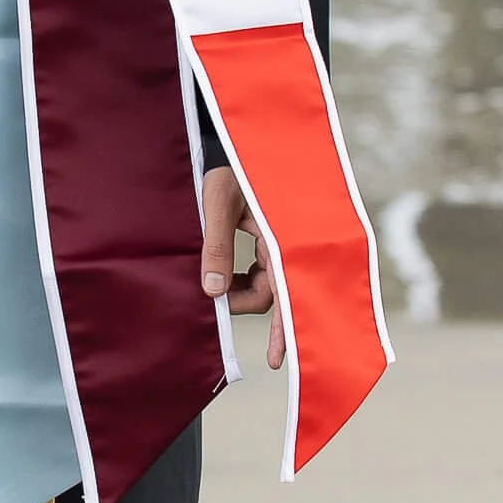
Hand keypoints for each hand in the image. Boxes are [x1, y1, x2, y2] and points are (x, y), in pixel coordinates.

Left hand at [200, 166, 285, 370]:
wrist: (235, 142)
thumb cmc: (229, 167)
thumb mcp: (218, 202)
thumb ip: (216, 244)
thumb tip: (213, 291)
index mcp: (285, 235)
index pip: (286, 293)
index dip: (285, 330)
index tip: (278, 361)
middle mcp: (289, 243)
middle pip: (274, 293)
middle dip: (247, 304)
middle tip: (220, 313)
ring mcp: (282, 242)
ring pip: (268, 284)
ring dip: (245, 291)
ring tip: (217, 289)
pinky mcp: (272, 239)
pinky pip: (264, 271)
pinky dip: (247, 279)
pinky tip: (227, 277)